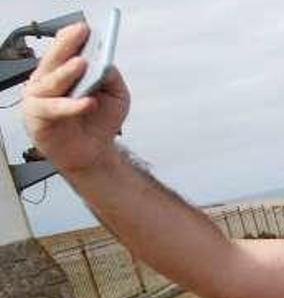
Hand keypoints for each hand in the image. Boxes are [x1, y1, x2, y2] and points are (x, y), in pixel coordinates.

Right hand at [22, 23, 129, 174]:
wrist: (94, 154)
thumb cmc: (99, 121)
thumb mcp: (116, 96)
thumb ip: (111, 78)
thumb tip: (105, 63)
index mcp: (62, 73)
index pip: (63, 51)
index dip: (71, 39)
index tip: (84, 28)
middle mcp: (46, 83)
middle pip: (53, 61)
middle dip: (66, 46)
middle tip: (79, 34)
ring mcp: (39, 100)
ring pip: (50, 83)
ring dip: (66, 73)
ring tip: (81, 64)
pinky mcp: (37, 120)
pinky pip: (53, 110)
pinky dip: (71, 106)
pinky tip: (87, 101)